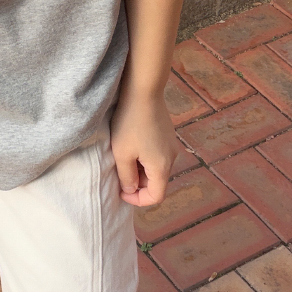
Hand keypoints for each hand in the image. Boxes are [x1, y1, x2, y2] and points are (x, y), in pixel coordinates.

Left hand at [110, 85, 179, 206]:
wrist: (143, 91)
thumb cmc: (130, 123)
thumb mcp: (122, 153)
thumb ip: (126, 177)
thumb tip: (131, 190)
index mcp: (162, 167)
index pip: (156, 197)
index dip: (137, 200)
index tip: (121, 191)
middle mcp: (172, 158)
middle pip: (157, 183)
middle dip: (138, 184)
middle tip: (119, 173)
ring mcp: (172, 146)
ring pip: (157, 169)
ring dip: (141, 170)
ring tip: (124, 157)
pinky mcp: (168, 135)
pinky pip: (158, 155)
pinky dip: (145, 158)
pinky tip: (132, 144)